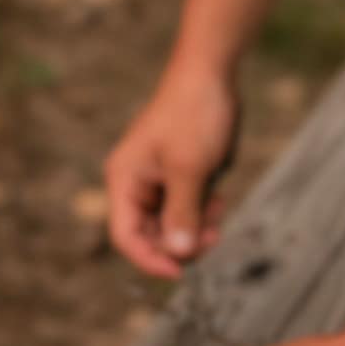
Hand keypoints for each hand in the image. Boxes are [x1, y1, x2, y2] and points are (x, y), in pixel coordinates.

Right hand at [105, 61, 239, 277]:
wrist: (212, 73)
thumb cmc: (194, 114)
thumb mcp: (190, 168)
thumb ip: (183, 214)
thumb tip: (179, 255)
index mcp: (125, 180)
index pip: (126, 237)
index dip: (150, 260)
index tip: (180, 272)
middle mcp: (136, 183)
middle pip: (151, 235)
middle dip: (181, 242)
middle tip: (213, 237)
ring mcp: (159, 179)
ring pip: (173, 224)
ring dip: (196, 227)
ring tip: (218, 210)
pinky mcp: (180, 173)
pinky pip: (188, 206)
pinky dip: (203, 211)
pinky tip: (219, 197)